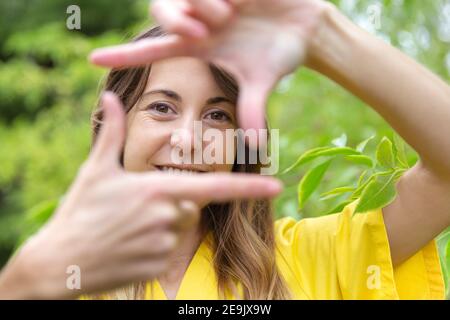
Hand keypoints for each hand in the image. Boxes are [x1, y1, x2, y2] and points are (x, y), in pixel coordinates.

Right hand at [0, 92, 281, 298]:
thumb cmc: (79, 211)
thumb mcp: (96, 169)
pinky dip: (153, 247)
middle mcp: (167, 215)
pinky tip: (127, 246)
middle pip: (188, 205)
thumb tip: (110, 97)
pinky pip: (168, 250)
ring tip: (126, 227)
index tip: (276, 186)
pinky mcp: (158, 265)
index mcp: (158, 188)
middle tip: (132, 209)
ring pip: (178, 228)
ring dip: (159, 225)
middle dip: (170, 203)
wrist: (60, 261)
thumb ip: (113, 132)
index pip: (213, 188)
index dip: (248, 187)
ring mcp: (164, 242)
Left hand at [89, 0, 330, 131]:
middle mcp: (197, 22)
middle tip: (203, 30)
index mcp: (199, 46)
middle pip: (160, 13)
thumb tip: (258, 149)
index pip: (153, 51)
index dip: (124, 55)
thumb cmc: (279, 55)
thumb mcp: (262, 83)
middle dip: (174, 20)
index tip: (92, 59)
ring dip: (206, 7)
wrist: (305, 26)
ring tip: (234, 14)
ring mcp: (209, 0)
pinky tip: (243, 1)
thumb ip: (252, 111)